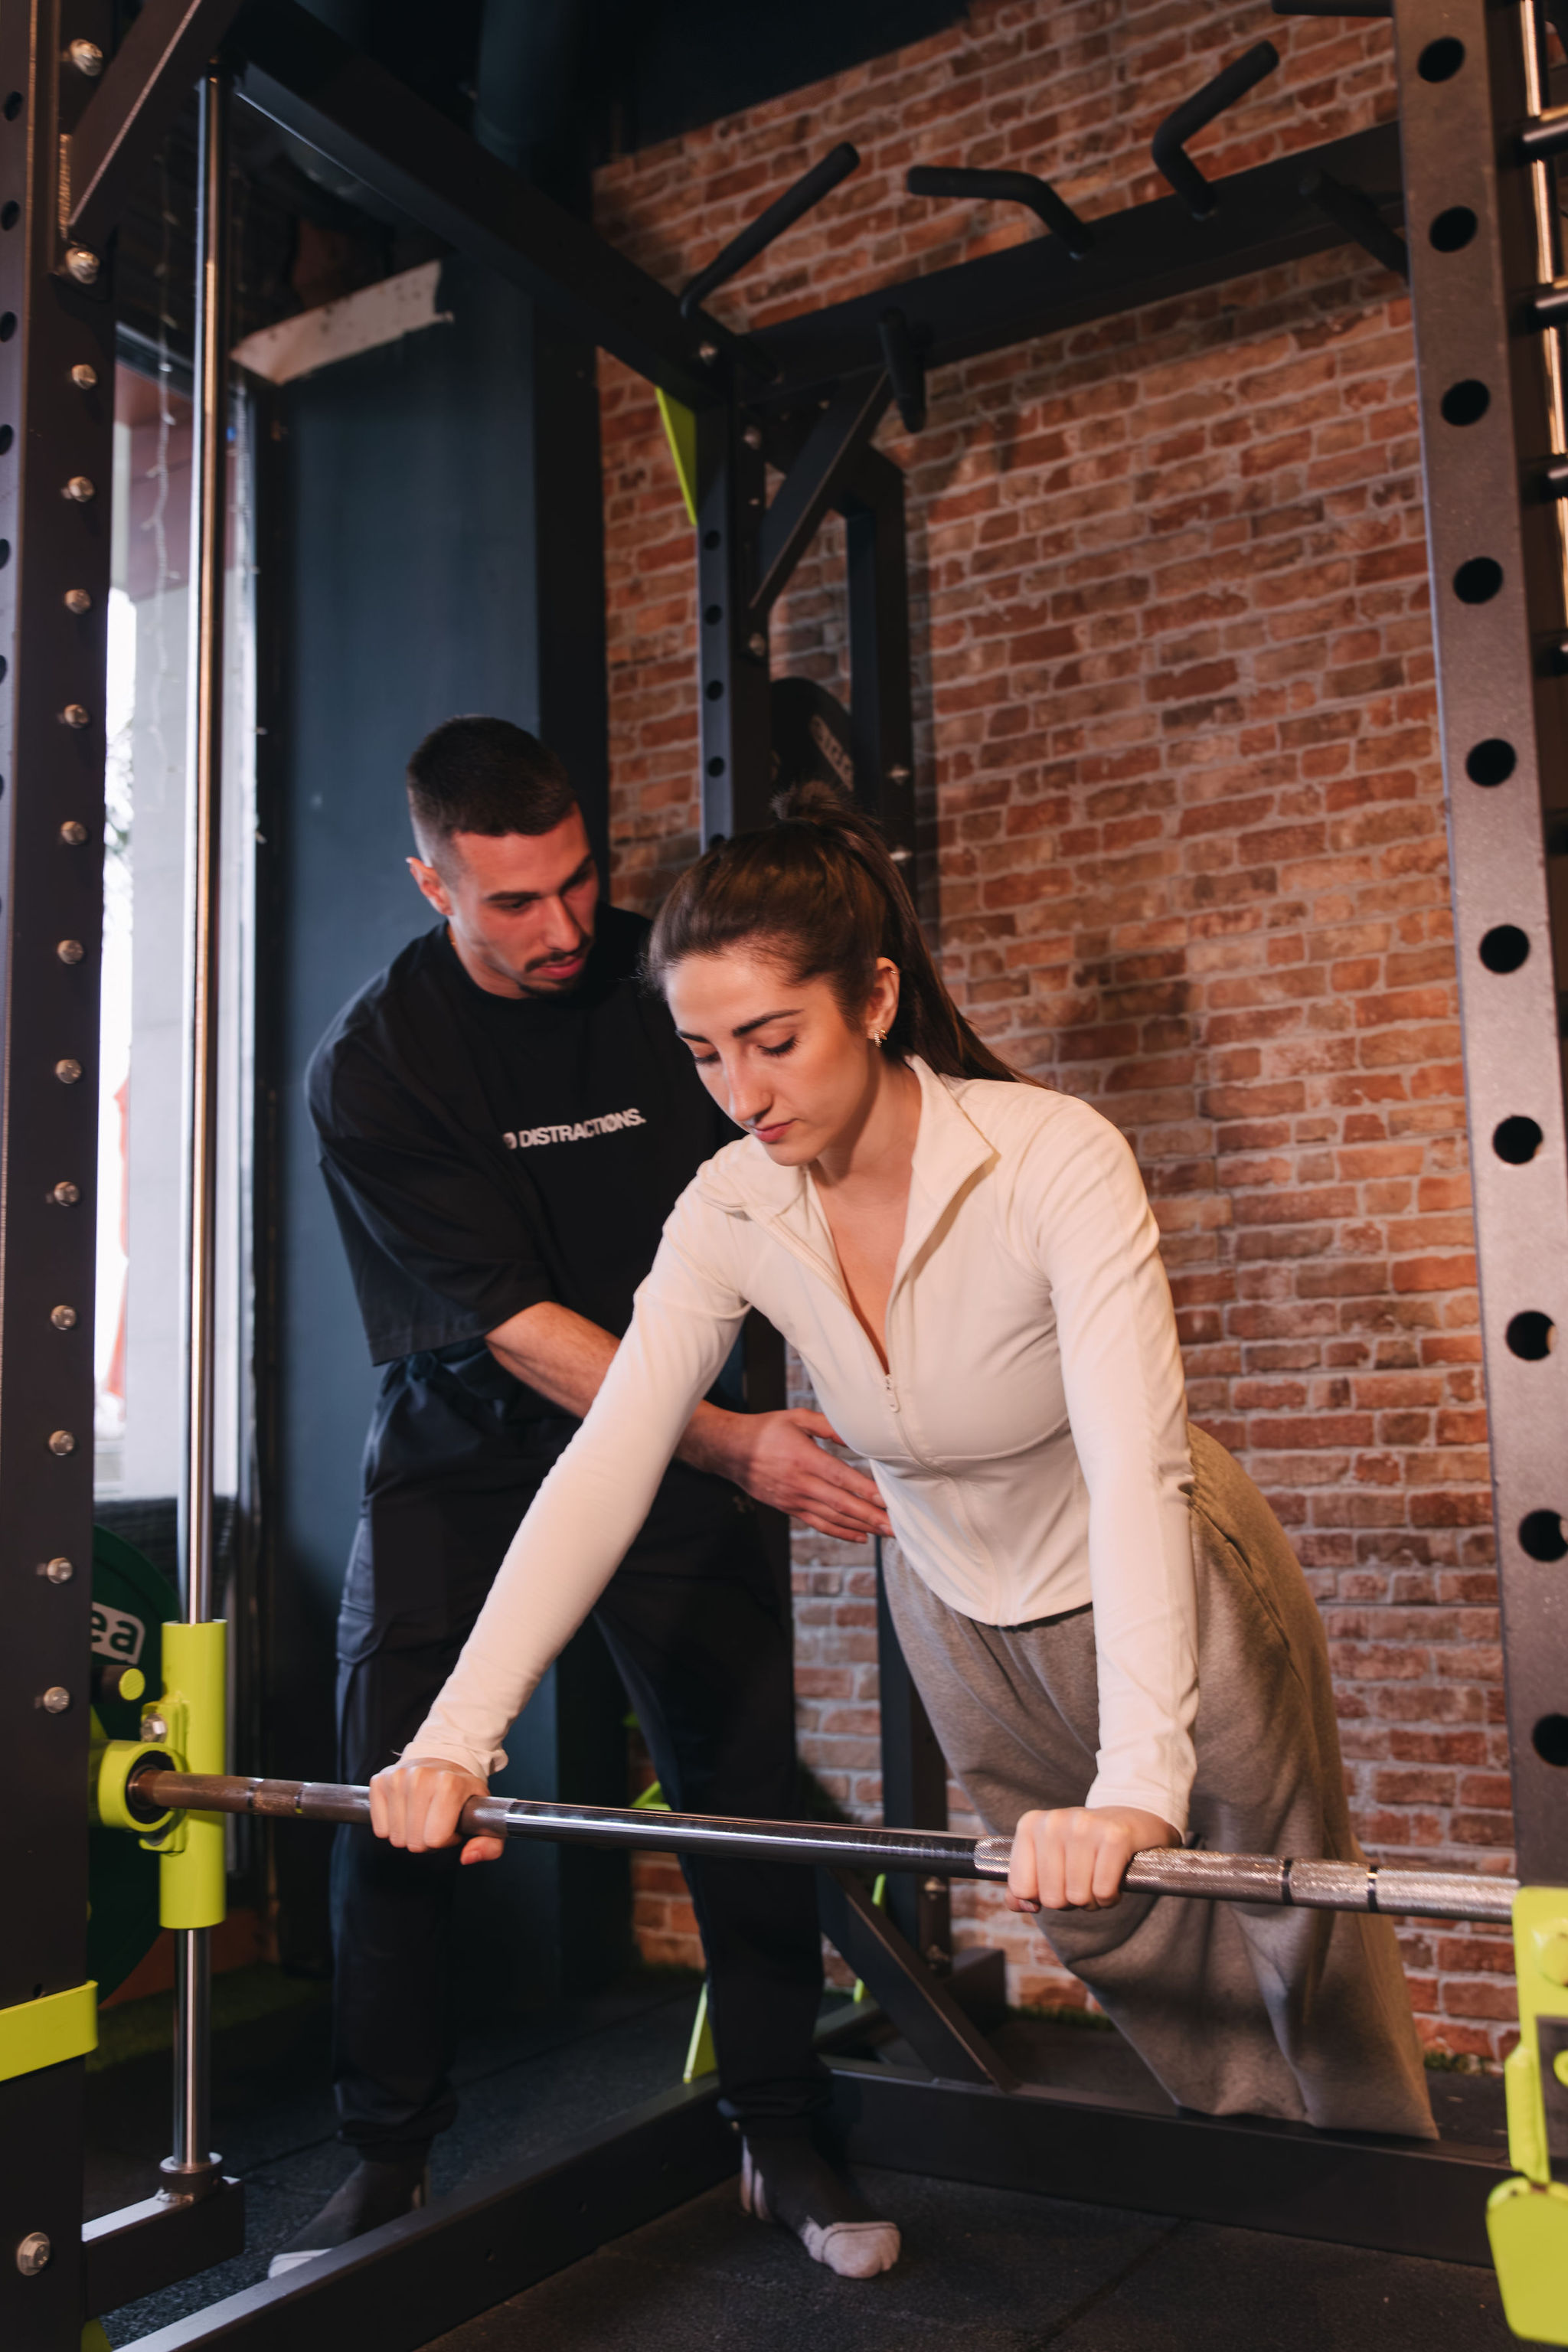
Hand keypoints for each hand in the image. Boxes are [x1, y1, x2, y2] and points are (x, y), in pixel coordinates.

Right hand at [368, 1757, 502, 1864]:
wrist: (444, 1760)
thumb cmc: (463, 1793)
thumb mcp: (486, 1817)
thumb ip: (490, 1845)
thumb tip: (467, 1857)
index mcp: (449, 1784)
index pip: (435, 1839)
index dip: (445, 1840)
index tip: (451, 1826)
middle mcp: (420, 1777)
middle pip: (415, 1842)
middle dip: (426, 1840)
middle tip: (435, 1822)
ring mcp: (397, 1778)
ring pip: (396, 1838)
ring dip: (409, 1834)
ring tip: (422, 1815)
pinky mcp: (380, 1781)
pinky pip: (380, 1829)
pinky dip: (392, 1827)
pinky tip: (405, 1812)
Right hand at [724, 1408, 892, 1541]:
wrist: (732, 1451)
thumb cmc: (766, 1430)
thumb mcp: (797, 1418)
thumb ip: (828, 1425)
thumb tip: (855, 1435)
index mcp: (804, 1459)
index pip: (841, 1478)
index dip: (865, 1491)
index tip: (887, 1501)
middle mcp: (801, 1483)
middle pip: (841, 1504)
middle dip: (870, 1517)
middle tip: (894, 1526)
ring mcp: (794, 1499)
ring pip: (832, 1519)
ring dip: (860, 1528)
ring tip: (885, 1533)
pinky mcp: (790, 1508)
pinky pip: (818, 1524)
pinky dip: (840, 1533)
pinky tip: (860, 1537)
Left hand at [1006, 1806, 1179, 1912]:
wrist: (1129, 1819)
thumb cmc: (1082, 1847)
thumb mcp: (1047, 1858)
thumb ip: (1023, 1885)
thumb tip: (1022, 1905)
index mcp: (1030, 1825)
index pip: (1021, 1888)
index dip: (1042, 1897)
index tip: (1057, 1881)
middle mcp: (1054, 1822)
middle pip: (1051, 1897)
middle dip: (1070, 1900)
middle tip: (1083, 1880)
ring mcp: (1084, 1826)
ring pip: (1078, 1897)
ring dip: (1093, 1900)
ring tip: (1099, 1879)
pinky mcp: (1115, 1836)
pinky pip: (1103, 1891)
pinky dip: (1110, 1897)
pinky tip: (1115, 1881)